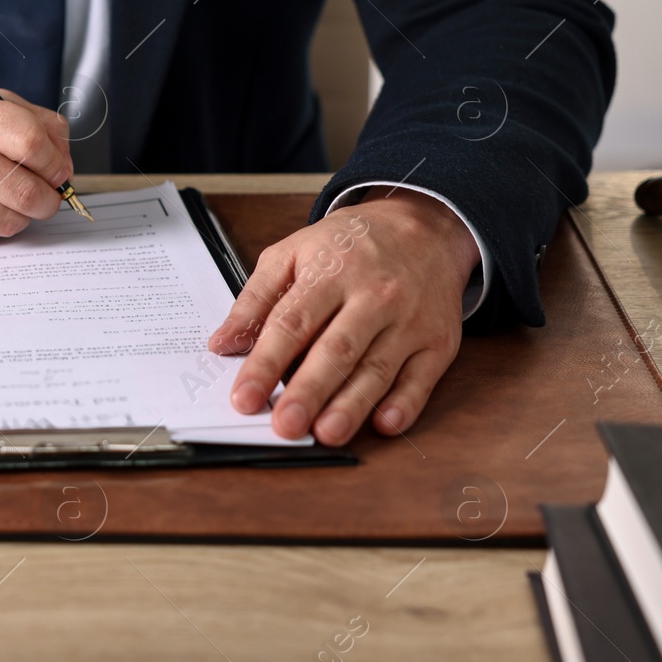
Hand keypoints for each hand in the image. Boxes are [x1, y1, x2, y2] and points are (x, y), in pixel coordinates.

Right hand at [0, 80, 73, 245]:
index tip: (58, 169)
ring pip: (6, 221)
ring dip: (23, 216)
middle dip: (48, 198)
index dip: (55, 162)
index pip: (29, 142)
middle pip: (23, 190)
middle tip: (48, 195)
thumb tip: (64, 162)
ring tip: (15, 202)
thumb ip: (32, 121)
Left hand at [207, 188, 480, 445]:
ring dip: (352, 405)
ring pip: (378, 368)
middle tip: (284, 425)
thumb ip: (254, 300)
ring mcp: (410, 320)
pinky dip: (405, 403)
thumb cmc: (349, 246)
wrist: (423, 227)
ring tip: (326, 433)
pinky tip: (384, 424)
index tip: (243, 397)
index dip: (265, 364)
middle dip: (309, 391)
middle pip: (337, 349)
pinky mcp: (438, 342)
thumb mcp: (292, 254)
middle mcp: (374, 296)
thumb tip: (223, 344)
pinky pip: (422, 377)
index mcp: (332, 272)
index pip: (292, 324)